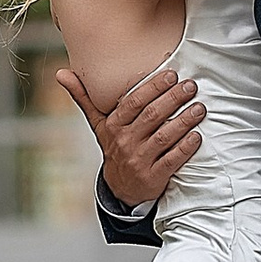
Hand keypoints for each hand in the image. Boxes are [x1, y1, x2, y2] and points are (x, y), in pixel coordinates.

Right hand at [58, 55, 201, 207]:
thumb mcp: (98, 124)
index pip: (134, 102)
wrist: (121, 189)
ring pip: (164, 137)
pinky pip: (172, 160)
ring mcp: (139, 161)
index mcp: (113, 126)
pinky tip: (197, 136)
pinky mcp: (154, 177)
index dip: (153, 87)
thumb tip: (60, 72)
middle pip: (151, 116)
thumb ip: (84, 97)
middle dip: (173, 99)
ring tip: (199, 107)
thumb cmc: (114, 146)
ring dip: (184, 121)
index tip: (171, 74)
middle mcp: (125, 142)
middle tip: (191, 85)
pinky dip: (185, 148)